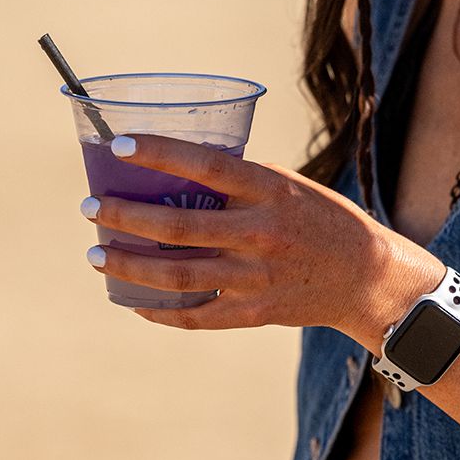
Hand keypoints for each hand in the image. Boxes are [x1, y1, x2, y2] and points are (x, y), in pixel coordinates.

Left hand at [83, 135, 435, 334]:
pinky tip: (134, 301)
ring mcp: (256, 276)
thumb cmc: (325, 221)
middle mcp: (261, 232)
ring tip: (97, 254)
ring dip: (127, 264)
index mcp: (272, 191)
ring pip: (175, 275)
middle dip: (125, 216)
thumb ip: (244, 185)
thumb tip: (183, 174)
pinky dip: (158, 310)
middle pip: (177, 226)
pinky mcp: (254, 313)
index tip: (120, 144)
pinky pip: (194, 315)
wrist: (368, 277)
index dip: (161, 153)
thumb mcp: (292, 188)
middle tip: (92, 208)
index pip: (208, 165)